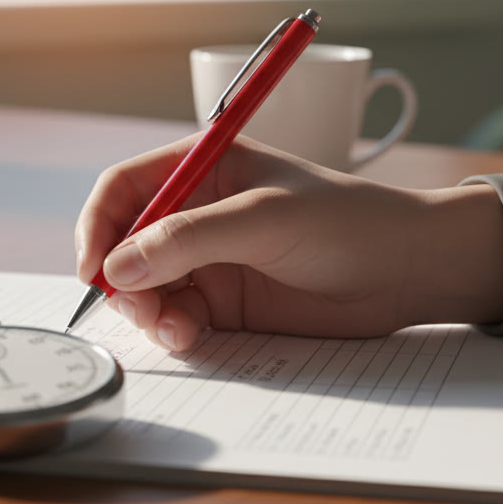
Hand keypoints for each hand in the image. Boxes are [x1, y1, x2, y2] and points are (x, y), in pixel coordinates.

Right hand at [75, 134, 502, 351]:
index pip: (125, 188)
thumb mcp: (265, 219)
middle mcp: (197, 210)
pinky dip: (172, 330)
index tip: (94, 269)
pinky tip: (191, 337)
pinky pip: (175, 316)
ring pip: (145, 286)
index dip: (99, 226)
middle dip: (122, 278)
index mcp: (203, 167)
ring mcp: (209, 259)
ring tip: (176, 329)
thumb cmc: (347, 223)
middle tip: (141, 308)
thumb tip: (118, 267)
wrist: (408, 271)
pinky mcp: (225, 303)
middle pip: (125, 243)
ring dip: (147, 310)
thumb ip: (189, 239)